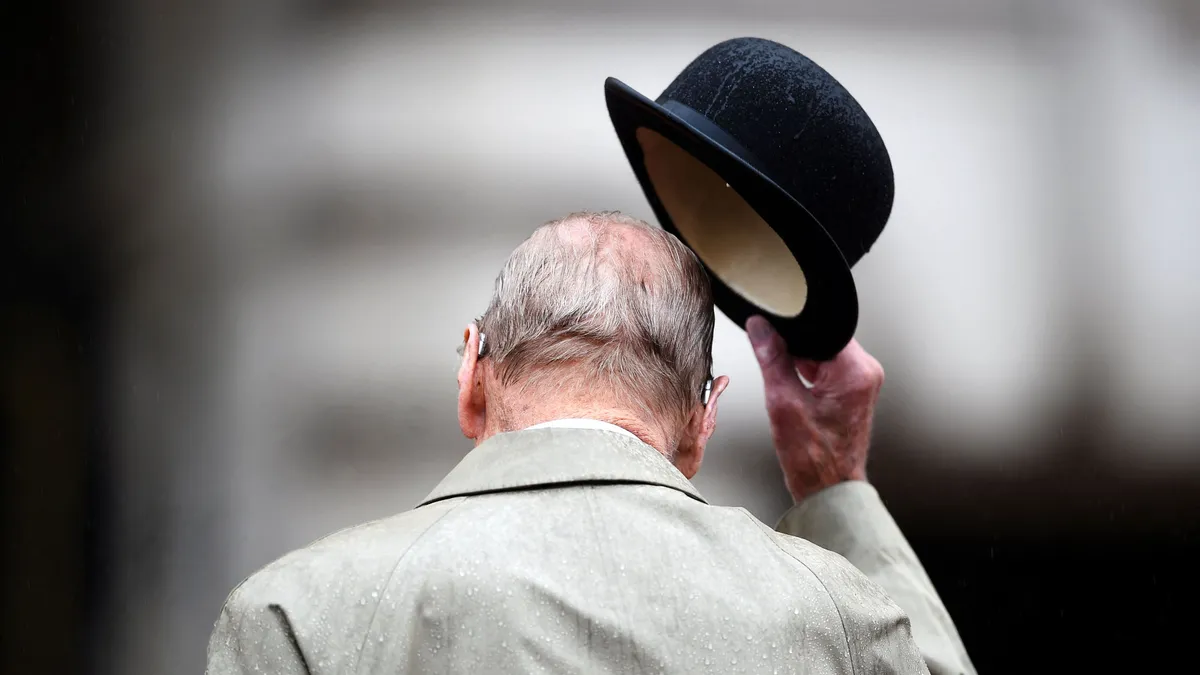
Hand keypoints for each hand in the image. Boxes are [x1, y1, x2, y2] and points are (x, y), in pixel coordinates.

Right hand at [746, 316, 883, 502]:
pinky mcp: (852, 390)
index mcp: (856, 371)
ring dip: (801, 366)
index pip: (822, 327)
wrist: (829, 490)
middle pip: (822, 338)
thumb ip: (771, 358)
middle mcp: (865, 373)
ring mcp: (860, 382)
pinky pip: (826, 368)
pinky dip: (807, 376)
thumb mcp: (782, 402)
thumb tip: (760, 328)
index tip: (773, 334)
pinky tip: (799, 398)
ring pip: (821, 353)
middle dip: (796, 350)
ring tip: (795, 396)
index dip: (793, 328)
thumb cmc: (815, 460)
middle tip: (785, 379)